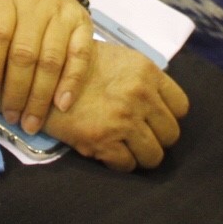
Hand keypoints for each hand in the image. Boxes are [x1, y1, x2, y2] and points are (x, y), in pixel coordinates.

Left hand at [0, 0, 94, 134]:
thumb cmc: (4, 8)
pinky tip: (60, 106)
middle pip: (25, 52)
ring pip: (52, 59)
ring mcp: (61, 14)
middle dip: (16, 90)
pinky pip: (80, 56)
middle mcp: (35, 4)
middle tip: (10, 118)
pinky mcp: (83, 24)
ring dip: (41, 95)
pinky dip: (71, 83)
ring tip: (31, 121)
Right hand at [41, 41, 188, 171]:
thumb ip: (143, 78)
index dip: (168, 115)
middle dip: (156, 137)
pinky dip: (119, 162)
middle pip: (171, 134)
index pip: (181, 107)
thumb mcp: (119, 58)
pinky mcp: (103, 140)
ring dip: (140, 154)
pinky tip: (107, 149)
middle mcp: (139, 96)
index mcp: (146, 72)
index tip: (154, 118)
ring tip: (125, 145)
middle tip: (139, 134)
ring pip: (154, 155)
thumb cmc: (78, 65)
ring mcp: (122, 119)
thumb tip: (159, 101)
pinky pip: (127, 165)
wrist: (41, 75)